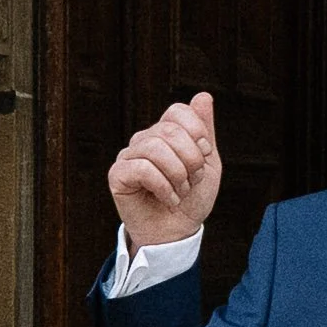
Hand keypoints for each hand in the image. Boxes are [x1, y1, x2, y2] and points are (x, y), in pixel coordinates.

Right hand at [108, 92, 222, 250]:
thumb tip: (203, 95)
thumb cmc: (192, 199)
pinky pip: (142, 168)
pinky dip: (163, 186)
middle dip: (191, 159)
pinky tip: (167, 198)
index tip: (205, 155)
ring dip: (178, 175)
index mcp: (166, 133)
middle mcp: (144, 139)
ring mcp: (128, 156)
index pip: (179, 111)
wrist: (178, 232)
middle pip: (169, 130)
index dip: (197, 132)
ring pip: (155, 149)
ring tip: (180, 191)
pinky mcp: (117, 175)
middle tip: (193, 180)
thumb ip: (205, 131)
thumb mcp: (209, 163)